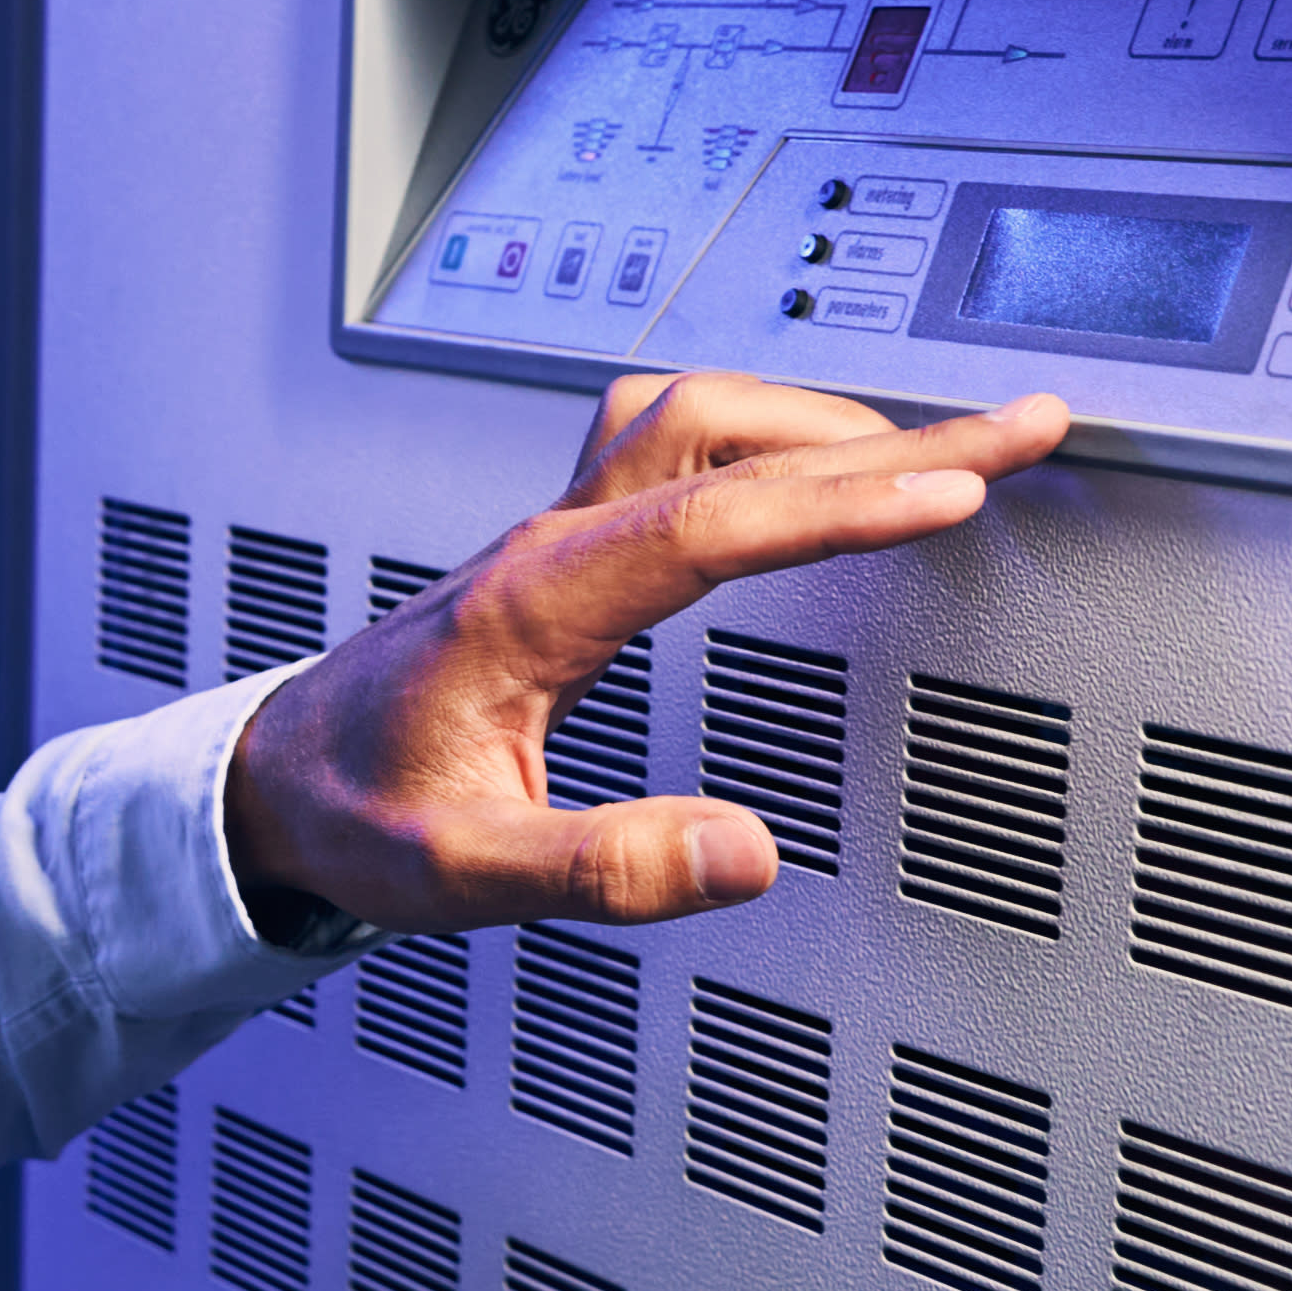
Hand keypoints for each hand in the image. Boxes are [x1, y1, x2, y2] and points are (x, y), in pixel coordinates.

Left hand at [220, 370, 1069, 937]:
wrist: (271, 783)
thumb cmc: (353, 819)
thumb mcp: (462, 872)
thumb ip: (597, 870)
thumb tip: (742, 856)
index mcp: (533, 606)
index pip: (714, 518)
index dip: (842, 500)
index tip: (955, 492)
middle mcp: (548, 547)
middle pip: (729, 439)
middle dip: (885, 431)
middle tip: (1020, 430)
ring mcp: (555, 538)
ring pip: (700, 417)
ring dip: (826, 418)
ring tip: (954, 442)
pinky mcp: (564, 552)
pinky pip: (679, 447)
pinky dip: (774, 437)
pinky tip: (826, 461)